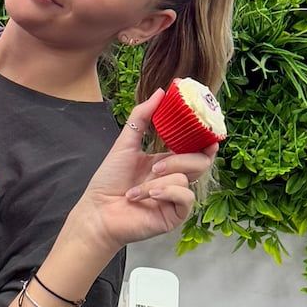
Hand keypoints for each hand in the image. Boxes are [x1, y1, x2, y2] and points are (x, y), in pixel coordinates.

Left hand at [63, 92, 217, 261]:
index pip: (196, 148)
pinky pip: (185, 197)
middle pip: (200, 161)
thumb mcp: (125, 143)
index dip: (206, 139)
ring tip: (137, 189)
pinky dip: (165, 192)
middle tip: (157, 165)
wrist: (97, 211)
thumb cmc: (109, 181)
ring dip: (158, 181)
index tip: (209, 128)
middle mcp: (175, 178)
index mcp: (167, 161)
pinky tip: (147, 196)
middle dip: (181, 159)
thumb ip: (142, 116)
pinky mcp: (175, 214)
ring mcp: (176, 197)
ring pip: (187, 178)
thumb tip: (161, 92)